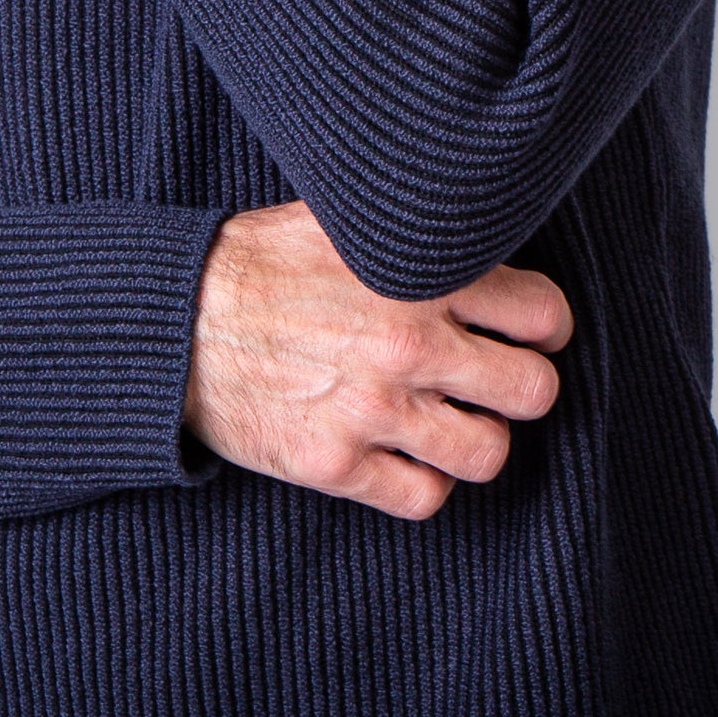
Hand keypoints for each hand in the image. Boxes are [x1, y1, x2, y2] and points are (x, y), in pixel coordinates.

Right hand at [184, 200, 573, 521]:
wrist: (173, 320)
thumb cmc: (257, 260)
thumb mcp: (341, 218)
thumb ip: (415, 230)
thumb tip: (478, 219)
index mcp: (418, 275)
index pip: (542, 314)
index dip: (544, 326)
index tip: (529, 333)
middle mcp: (406, 344)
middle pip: (533, 391)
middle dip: (521, 386)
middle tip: (494, 380)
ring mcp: (373, 409)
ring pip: (488, 453)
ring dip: (475, 438)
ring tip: (451, 420)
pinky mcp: (336, 463)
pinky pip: (425, 498)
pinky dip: (423, 481)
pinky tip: (403, 453)